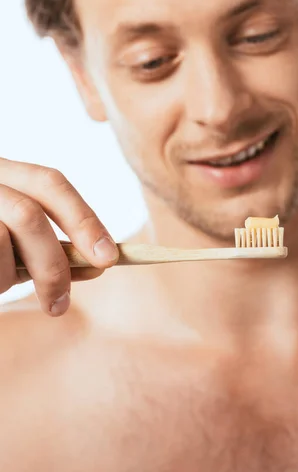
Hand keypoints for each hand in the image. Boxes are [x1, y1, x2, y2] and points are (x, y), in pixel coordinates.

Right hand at [0, 158, 118, 316]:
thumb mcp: (16, 240)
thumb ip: (54, 248)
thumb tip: (98, 264)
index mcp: (3, 171)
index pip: (51, 183)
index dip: (83, 219)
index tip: (108, 259)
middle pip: (28, 215)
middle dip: (51, 264)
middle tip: (60, 305)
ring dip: (6, 278)